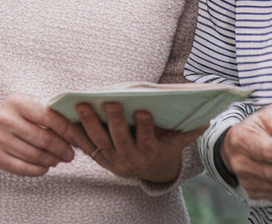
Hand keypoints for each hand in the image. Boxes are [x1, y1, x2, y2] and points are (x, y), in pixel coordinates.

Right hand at [0, 95, 78, 176]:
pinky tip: (45, 167)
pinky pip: (22, 168)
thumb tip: (78, 130)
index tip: (79, 140)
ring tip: (58, 160)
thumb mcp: (26, 106)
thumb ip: (48, 114)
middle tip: (70, 155)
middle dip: (62, 149)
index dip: (68, 131)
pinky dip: (38, 170)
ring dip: (51, 160)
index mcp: (16, 102)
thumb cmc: (13, 116)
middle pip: (43, 139)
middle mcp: (4, 119)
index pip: (49, 117)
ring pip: (34, 155)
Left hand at [76, 102, 204, 183]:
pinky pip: (83, 145)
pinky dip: (73, 132)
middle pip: (120, 140)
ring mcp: (112, 159)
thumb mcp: (177, 141)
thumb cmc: (163, 146)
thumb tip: (206, 120)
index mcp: (150, 152)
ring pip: (99, 142)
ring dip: (90, 124)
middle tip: (110, 102)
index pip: (148, 140)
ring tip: (83, 105)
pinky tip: (64, 116)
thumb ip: (188, 131)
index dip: (145, 127)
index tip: (144, 111)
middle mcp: (130, 159)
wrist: (148, 169)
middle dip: (115, 122)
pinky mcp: (98, 158)